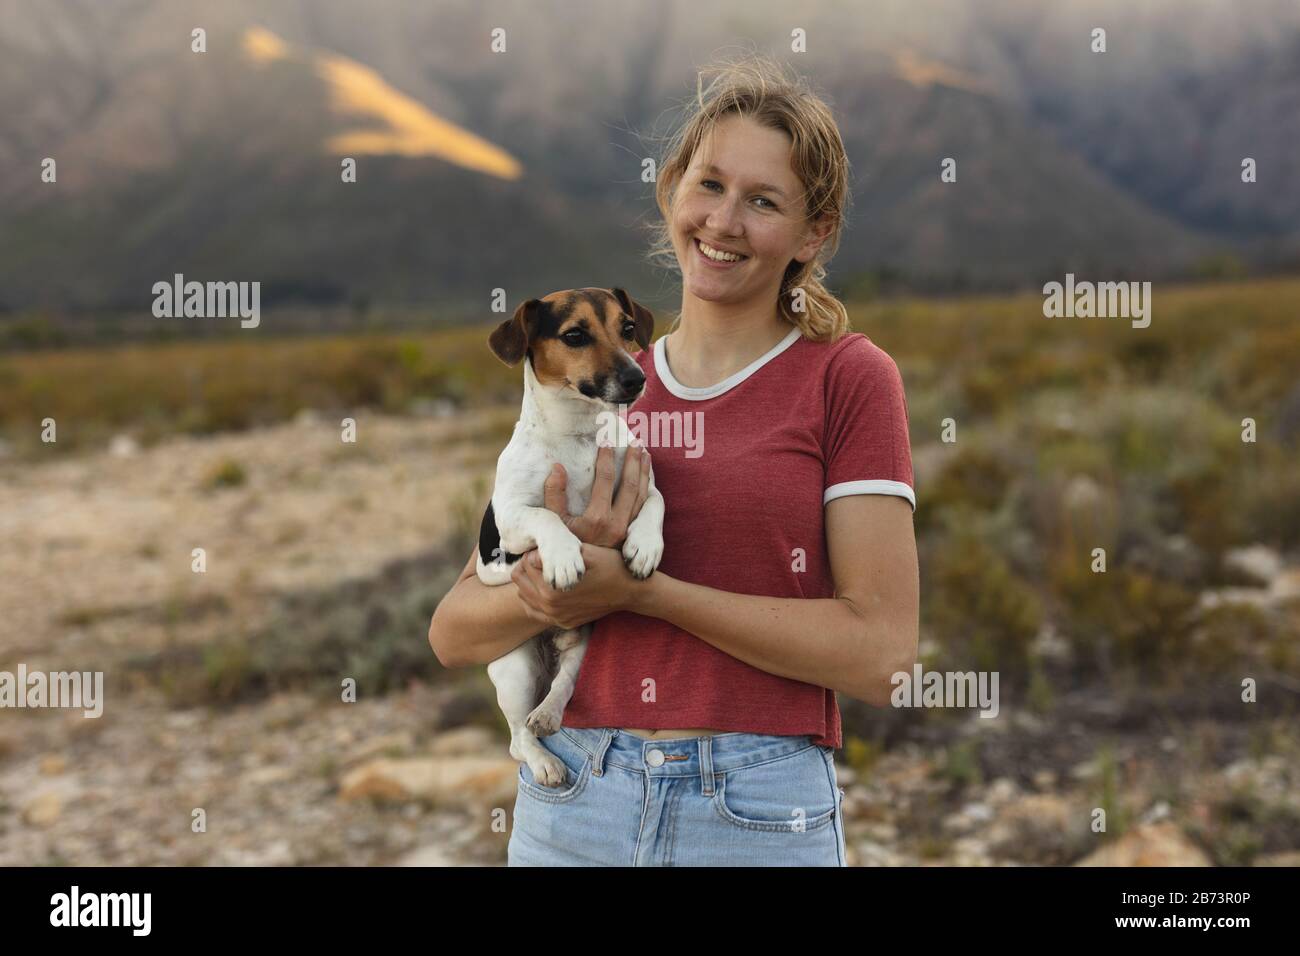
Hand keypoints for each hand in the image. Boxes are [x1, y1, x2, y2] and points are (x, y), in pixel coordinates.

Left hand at [512, 544, 640, 629]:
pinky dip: (534, 597)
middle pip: (520, 577)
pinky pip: (534, 610)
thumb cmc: (610, 565)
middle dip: (529, 564)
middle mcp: (550, 606)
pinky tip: (547, 587)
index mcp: (553, 587)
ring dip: (530, 580)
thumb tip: (534, 553)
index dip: (537, 549)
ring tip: (547, 570)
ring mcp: (556, 617)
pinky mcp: (562, 623)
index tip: (551, 546)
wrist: (630, 591)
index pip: (526, 561)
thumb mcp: (584, 551)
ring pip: (523, 594)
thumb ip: (557, 551)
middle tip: (546, 557)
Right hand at [543, 444, 651, 547]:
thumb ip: (553, 495)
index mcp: (597, 518)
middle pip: (630, 485)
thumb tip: (557, 467)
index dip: (606, 458)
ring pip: (641, 496)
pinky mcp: (633, 536)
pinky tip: (647, 479)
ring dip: (644, 473)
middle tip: (634, 442)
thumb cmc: (563, 547)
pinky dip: (647, 490)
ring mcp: (627, 531)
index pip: (605, 480)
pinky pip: (644, 508)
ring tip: (644, 454)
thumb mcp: (553, 523)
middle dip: (633, 461)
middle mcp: (616, 524)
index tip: (606, 442)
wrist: (581, 578)